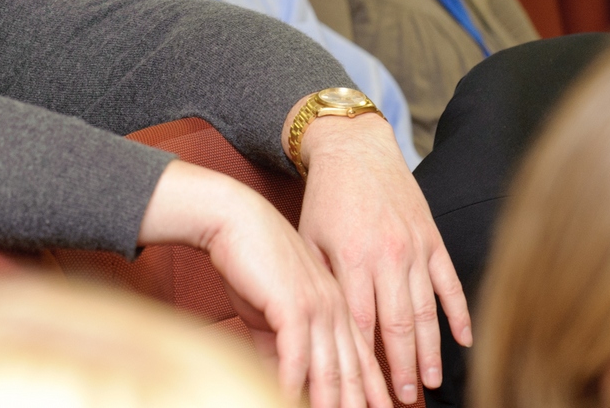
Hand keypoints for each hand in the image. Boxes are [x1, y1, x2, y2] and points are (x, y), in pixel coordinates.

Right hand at [141, 161, 391, 407]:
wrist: (235, 219)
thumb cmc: (252, 261)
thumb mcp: (273, 309)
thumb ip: (280, 345)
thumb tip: (285, 379)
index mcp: (337, 305)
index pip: (363, 357)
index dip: (374, 390)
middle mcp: (334, 307)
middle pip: (353, 369)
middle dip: (359, 402)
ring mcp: (317, 305)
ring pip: (331, 367)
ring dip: (331, 402)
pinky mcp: (292, 304)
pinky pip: (297, 354)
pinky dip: (294, 383)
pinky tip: (288, 397)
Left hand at [296, 112, 469, 404]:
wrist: (354, 149)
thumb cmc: (325, 199)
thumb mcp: (310, 239)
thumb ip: (322, 282)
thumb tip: (323, 330)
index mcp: (352, 258)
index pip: (361, 321)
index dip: (365, 359)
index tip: (367, 387)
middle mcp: (387, 255)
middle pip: (398, 324)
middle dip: (401, 367)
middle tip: (403, 399)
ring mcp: (414, 247)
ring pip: (427, 310)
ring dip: (430, 351)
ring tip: (429, 382)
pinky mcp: (433, 238)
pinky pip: (450, 283)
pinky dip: (460, 314)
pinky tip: (465, 341)